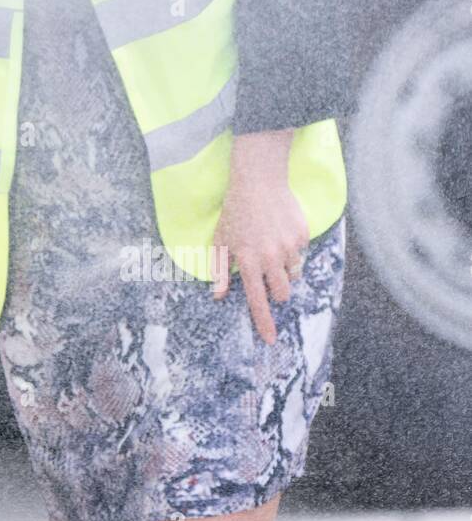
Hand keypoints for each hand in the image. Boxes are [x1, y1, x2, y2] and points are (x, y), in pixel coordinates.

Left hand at [209, 129, 309, 344]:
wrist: (258, 181)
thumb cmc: (235, 212)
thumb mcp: (220, 240)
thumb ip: (219, 269)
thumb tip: (218, 295)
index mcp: (247, 261)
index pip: (256, 299)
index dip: (263, 322)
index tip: (269, 339)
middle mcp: (270, 257)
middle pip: (282, 293)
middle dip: (276, 291)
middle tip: (267, 273)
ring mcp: (289, 246)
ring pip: (292, 273)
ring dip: (284, 269)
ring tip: (271, 246)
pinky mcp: (302, 235)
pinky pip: (300, 252)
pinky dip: (291, 247)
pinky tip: (280, 230)